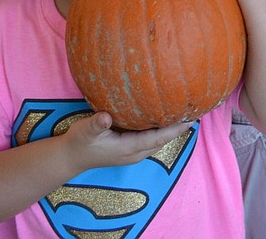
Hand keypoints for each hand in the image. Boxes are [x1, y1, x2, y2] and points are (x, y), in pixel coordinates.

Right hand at [62, 111, 190, 173]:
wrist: (70, 157)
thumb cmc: (79, 142)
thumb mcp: (85, 131)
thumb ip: (96, 124)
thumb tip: (105, 117)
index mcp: (128, 149)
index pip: (157, 138)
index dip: (174, 129)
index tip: (190, 117)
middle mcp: (134, 153)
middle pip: (163, 140)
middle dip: (178, 127)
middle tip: (195, 108)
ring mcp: (132, 152)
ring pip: (158, 140)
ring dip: (171, 128)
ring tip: (186, 111)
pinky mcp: (129, 148)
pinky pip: (151, 138)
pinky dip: (161, 128)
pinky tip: (165, 115)